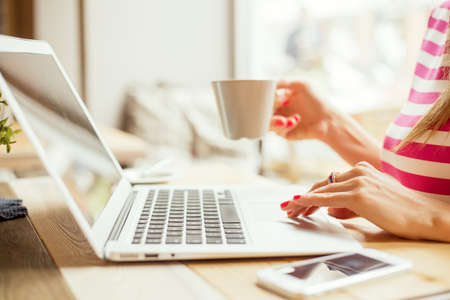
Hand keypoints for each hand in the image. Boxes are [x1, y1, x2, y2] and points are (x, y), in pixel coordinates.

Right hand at [270, 81, 331, 140]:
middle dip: (267, 109)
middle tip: (281, 105)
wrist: (329, 119)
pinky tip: (296, 120)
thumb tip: (269, 82)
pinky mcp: (285, 133)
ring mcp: (281, 122)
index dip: (266, 96)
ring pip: (266, 123)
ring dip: (273, 121)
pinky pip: (278, 130)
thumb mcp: (302, 84)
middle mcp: (279, 110)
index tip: (274, 95)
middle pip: (263, 110)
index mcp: (281, 97)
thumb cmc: (318, 100)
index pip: (266, 97)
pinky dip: (285, 125)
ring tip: (283, 120)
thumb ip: (285, 81)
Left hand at [280, 162, 447, 240]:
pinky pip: (327, 197)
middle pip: (322, 184)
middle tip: (288, 207)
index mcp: (361, 170)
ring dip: (302, 201)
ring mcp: (358, 181)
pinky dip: (310, 200)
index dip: (312, 193)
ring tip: (289, 210)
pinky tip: (299, 203)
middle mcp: (357, 171)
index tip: (299, 201)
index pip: (329, 181)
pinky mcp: (359, 193)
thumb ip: (349, 205)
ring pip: (322, 190)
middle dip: (303, 197)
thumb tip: (331, 211)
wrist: (424, 214)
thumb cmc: (401, 210)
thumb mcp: (370, 203)